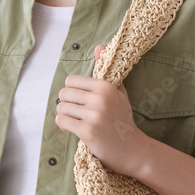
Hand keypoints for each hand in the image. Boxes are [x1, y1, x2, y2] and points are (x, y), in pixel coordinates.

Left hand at [54, 45, 147, 175]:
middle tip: (77, 113)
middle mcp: (100, 99)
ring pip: (61, 108)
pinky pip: (62, 121)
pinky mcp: (88, 131)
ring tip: (76, 121)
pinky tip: (74, 129)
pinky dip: (64, 126)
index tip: (80, 101)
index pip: (71, 81)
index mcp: (105, 86)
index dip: (73, 91)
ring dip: (65, 116)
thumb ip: (105, 70)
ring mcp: (94, 115)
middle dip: (67, 104)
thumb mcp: (118, 92)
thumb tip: (99, 46)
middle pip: (64, 94)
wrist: (133, 149)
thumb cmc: (122, 119)